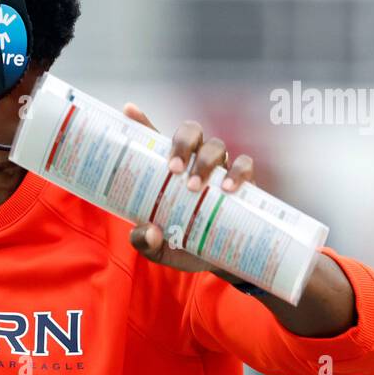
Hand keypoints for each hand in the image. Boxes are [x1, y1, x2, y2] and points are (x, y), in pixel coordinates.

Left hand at [121, 103, 254, 277]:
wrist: (219, 263)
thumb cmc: (183, 245)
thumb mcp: (159, 248)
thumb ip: (146, 241)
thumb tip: (148, 232)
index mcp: (168, 169)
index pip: (154, 138)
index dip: (141, 121)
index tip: (129, 110)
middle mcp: (194, 162)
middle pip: (190, 132)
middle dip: (181, 143)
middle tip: (173, 169)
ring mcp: (219, 169)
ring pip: (215, 146)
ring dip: (205, 161)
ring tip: (194, 186)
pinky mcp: (244, 182)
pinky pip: (244, 165)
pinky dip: (238, 172)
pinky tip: (228, 188)